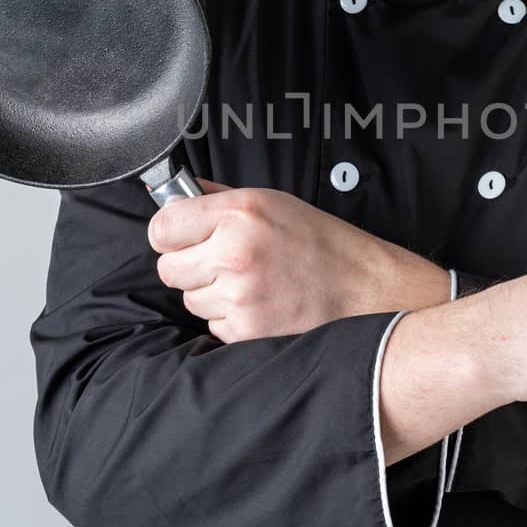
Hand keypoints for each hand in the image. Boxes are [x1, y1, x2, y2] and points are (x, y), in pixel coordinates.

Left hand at [147, 179, 450, 340]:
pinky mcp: (245, 330)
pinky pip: (211, 324)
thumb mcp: (273, 202)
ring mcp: (239, 295)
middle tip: (222, 262)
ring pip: (189, 299)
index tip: (183, 236)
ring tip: (251, 283)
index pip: (162, 226)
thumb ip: (220, 199)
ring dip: (210, 294)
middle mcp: (234, 252)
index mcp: (239, 213)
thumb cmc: (322, 243)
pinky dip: (230, 318)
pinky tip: (261, 304)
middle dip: (189, 266)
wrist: (364, 289)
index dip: (171, 233)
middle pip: (168, 268)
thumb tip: (176, 197)